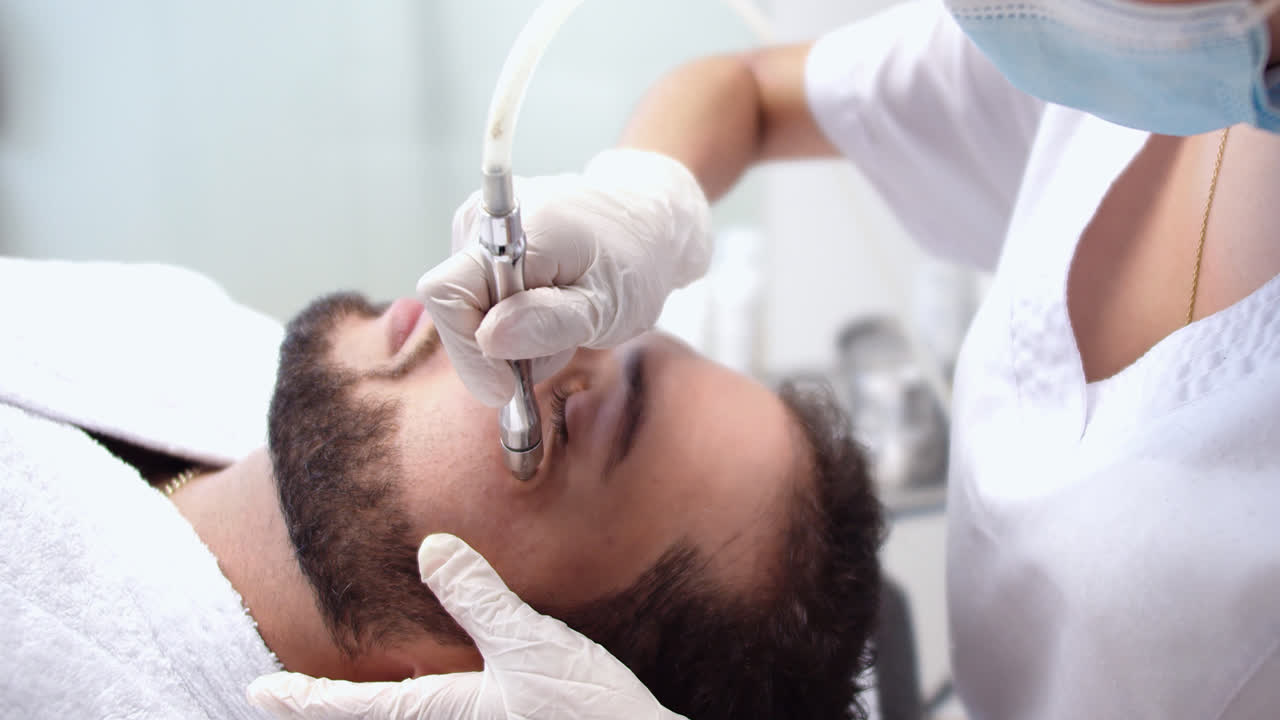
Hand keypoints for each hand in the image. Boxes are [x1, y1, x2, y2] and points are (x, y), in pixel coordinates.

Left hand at [247, 533, 686, 719]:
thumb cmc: (590, 717)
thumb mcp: (534, 648)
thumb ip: (481, 599)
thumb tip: (430, 549)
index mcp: (444, 712)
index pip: (355, 706)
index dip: (302, 698)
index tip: (257, 690)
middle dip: (331, 711)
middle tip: (287, 698)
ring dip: (374, 709)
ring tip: (352, 696)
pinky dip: (419, 708)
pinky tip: (438, 692)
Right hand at [417, 149, 711, 406]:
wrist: (644, 222)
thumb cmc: (635, 261)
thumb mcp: (607, 306)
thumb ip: (550, 323)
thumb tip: (489, 337)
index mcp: (516, 229)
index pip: (447, 294)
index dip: (468, 350)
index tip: (506, 386)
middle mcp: (482, 220)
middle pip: (454, 310)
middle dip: (498, 349)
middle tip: (556, 346)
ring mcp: (477, 229)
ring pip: (467, 312)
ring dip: (511, 337)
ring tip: (562, 322)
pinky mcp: (480, 244)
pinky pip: (479, 301)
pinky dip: (512, 321)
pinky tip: (549, 309)